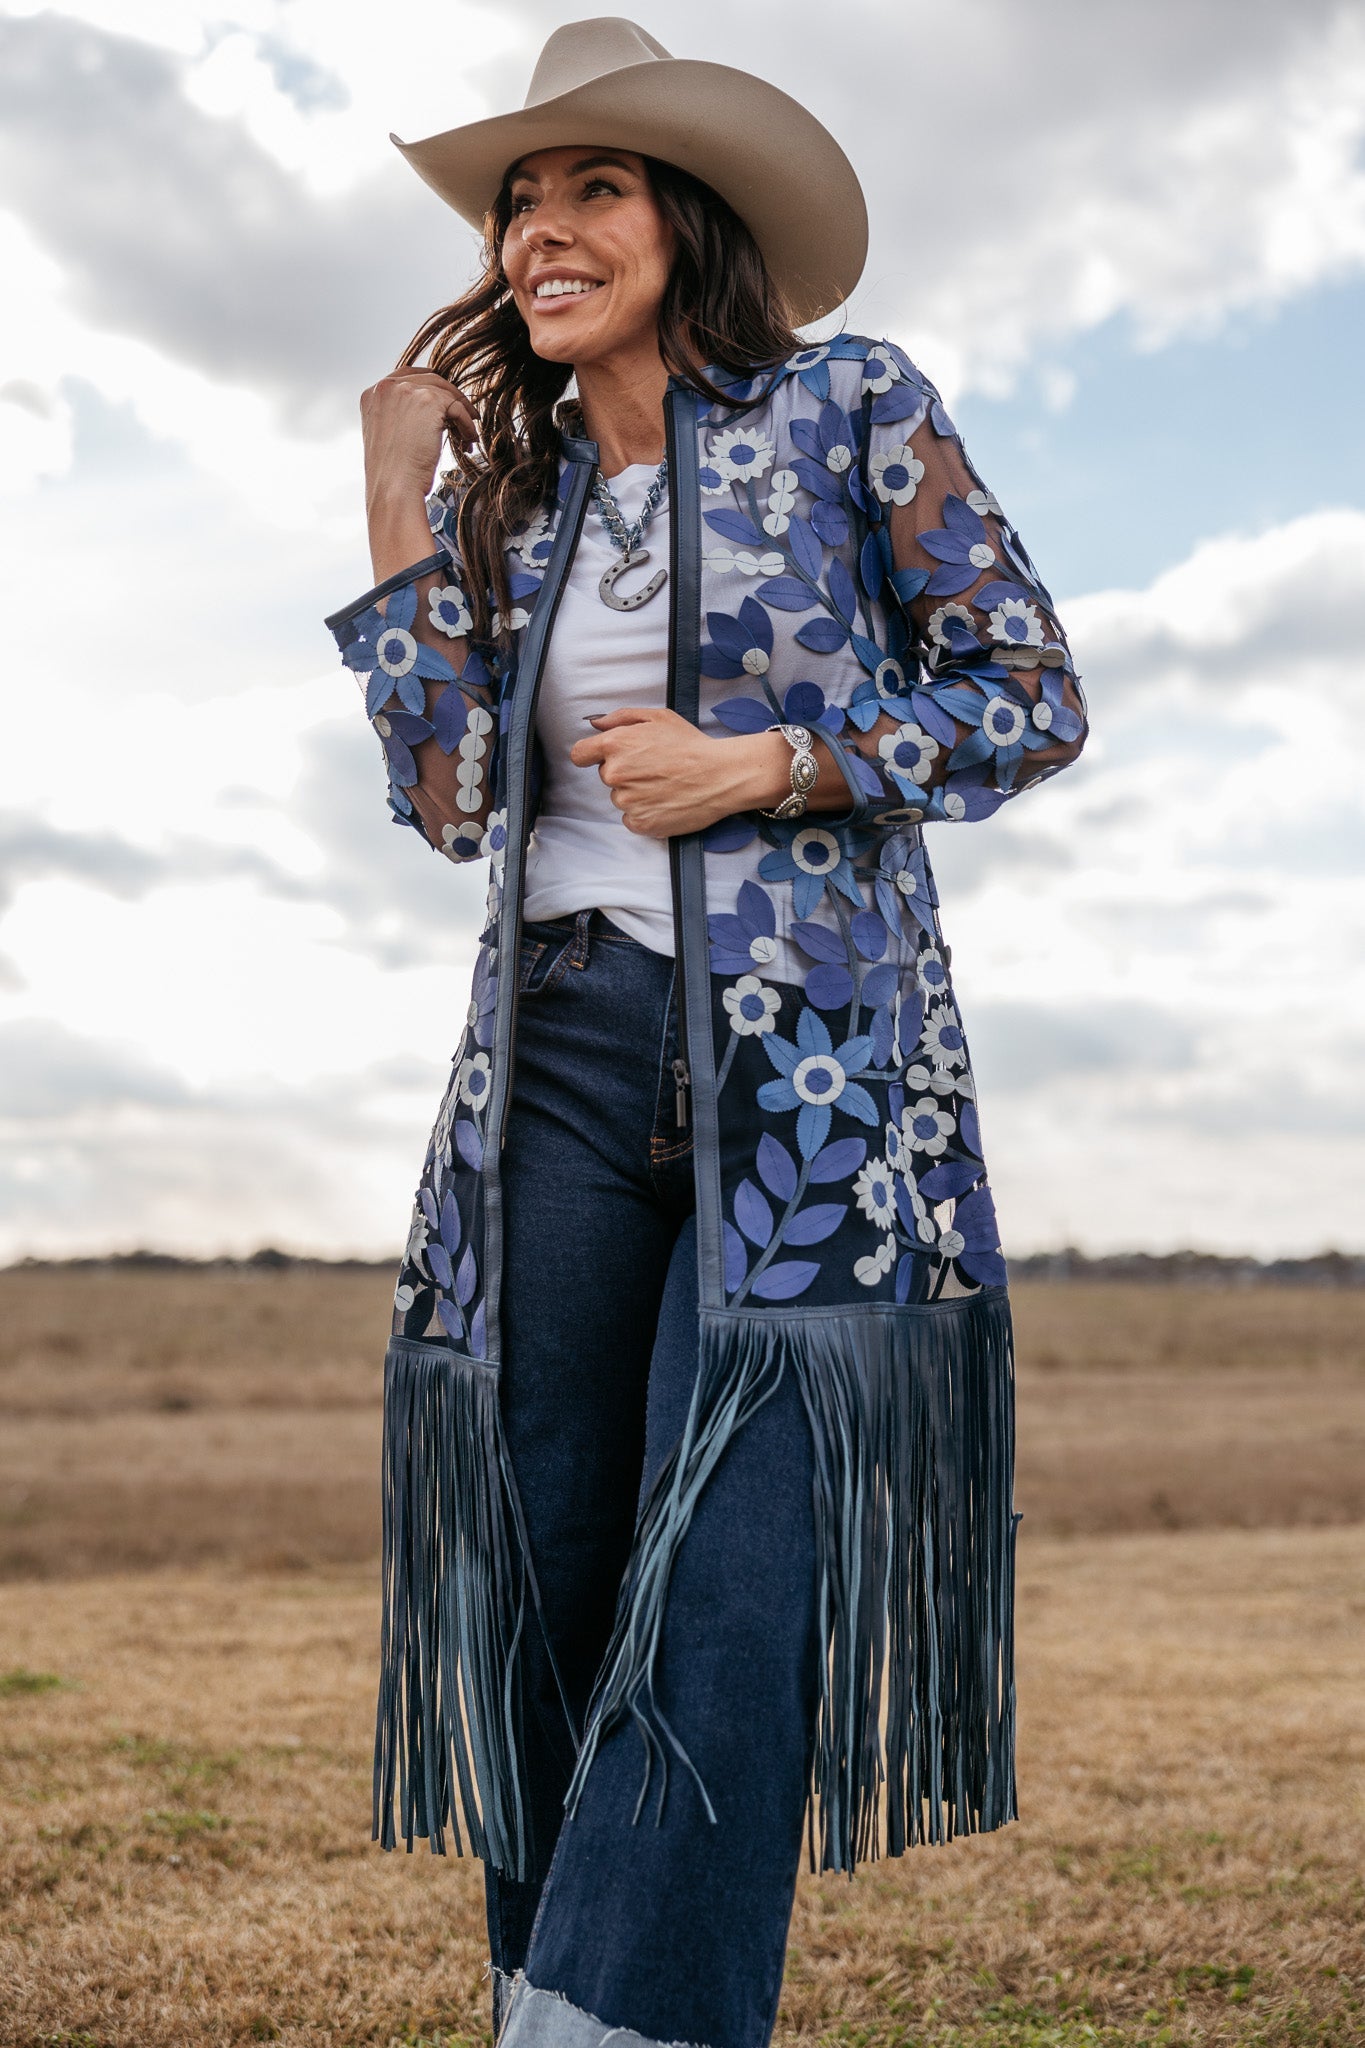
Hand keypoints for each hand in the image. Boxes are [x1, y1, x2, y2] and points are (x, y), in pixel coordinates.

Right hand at [360, 368, 478, 512]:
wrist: (393, 488)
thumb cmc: (391, 474)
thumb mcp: (386, 436)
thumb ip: (399, 415)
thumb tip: (427, 412)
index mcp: (372, 394)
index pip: (406, 376)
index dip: (429, 385)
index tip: (444, 398)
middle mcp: (386, 387)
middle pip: (429, 379)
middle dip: (449, 398)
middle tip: (464, 415)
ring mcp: (406, 391)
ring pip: (446, 392)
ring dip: (462, 412)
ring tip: (468, 433)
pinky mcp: (429, 401)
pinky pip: (457, 407)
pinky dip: (468, 424)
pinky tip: (468, 439)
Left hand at [570, 706, 768, 837]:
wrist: (720, 775)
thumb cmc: (691, 745)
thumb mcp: (658, 717)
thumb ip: (621, 718)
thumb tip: (596, 724)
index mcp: (615, 745)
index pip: (579, 755)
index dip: (592, 755)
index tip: (606, 757)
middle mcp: (615, 774)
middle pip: (606, 776)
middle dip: (624, 772)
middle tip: (654, 768)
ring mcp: (627, 801)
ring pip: (620, 798)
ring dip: (635, 794)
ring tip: (664, 785)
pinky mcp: (640, 823)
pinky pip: (631, 818)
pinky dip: (645, 813)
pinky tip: (664, 801)